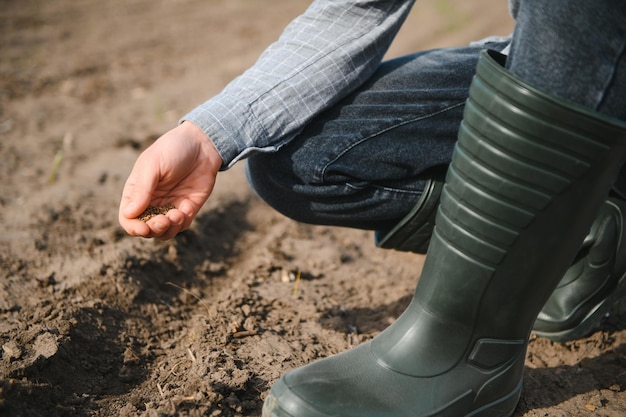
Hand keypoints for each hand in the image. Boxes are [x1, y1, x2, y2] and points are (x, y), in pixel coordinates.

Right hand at [118, 121, 222, 239]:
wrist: (202, 144)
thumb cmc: (173, 148)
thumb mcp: (153, 165)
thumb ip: (142, 189)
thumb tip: (130, 214)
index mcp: (137, 191)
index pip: (128, 217)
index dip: (134, 227)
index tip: (144, 227)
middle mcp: (152, 201)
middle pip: (146, 229)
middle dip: (154, 230)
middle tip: (164, 220)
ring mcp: (170, 206)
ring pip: (165, 232)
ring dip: (169, 229)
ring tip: (177, 214)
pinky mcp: (188, 208)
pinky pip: (182, 225)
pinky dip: (183, 222)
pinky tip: (187, 208)